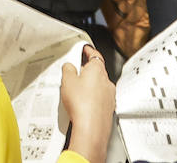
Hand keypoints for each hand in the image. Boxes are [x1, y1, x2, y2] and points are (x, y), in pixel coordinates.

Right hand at [61, 44, 115, 162]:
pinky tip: (81, 105)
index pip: (94, 55)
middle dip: (85, 71)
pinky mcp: (108, 108)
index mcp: (97, 70)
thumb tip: (70, 66)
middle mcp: (107, 81)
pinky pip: (99, 99)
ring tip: (75, 93)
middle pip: (96, 71)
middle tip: (73, 74)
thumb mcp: (67, 80)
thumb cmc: (82, 104)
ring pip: (98, 86)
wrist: (91, 128)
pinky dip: (92, 99)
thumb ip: (68, 69)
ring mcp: (109, 96)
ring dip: (89, 86)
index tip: (85, 49)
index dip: (88, 51)